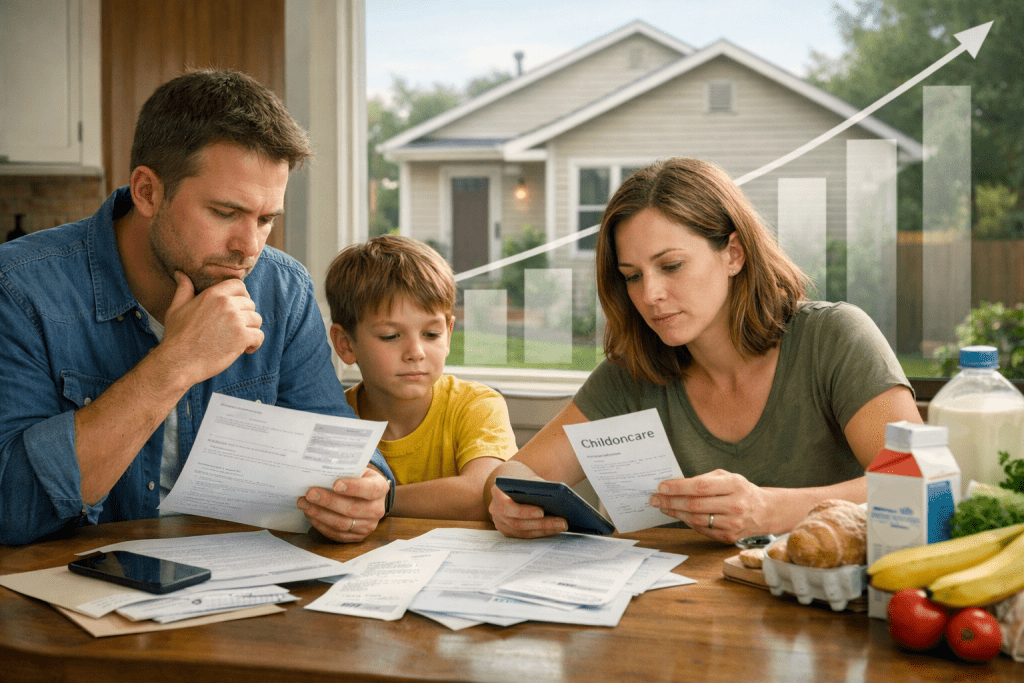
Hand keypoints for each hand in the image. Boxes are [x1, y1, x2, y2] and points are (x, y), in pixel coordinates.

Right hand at [160, 271, 263, 384]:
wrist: (177, 361)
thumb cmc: (176, 336)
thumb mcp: (176, 308)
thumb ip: (184, 289)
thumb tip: (180, 273)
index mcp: (213, 294)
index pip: (239, 285)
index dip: (241, 296)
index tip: (237, 309)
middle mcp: (227, 304)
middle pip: (250, 304)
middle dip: (245, 316)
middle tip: (235, 329)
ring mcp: (236, 321)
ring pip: (257, 320)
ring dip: (251, 330)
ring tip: (239, 339)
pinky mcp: (242, 337)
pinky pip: (259, 336)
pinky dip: (255, 344)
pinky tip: (245, 349)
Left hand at [297, 467, 389, 541]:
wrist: (367, 497)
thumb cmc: (358, 479)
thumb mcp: (358, 470)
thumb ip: (344, 471)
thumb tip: (320, 473)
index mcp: (380, 488)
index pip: (369, 489)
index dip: (353, 487)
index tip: (335, 484)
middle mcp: (377, 509)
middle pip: (352, 509)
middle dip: (328, 501)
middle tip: (310, 494)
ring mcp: (368, 526)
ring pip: (342, 524)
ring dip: (320, 514)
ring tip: (304, 504)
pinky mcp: (357, 537)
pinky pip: (336, 534)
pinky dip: (320, 524)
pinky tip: (310, 515)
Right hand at [488, 484, 568, 538]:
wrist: (512, 485)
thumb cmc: (521, 480)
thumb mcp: (527, 478)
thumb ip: (536, 486)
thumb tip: (556, 496)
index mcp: (496, 493)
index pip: (506, 506)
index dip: (523, 511)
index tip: (542, 512)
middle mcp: (495, 510)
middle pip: (517, 522)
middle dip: (541, 524)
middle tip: (562, 522)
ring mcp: (500, 522)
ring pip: (522, 532)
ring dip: (544, 530)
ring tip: (562, 525)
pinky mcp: (508, 531)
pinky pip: (524, 535)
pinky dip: (541, 532)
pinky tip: (555, 528)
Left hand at [648, 469, 769, 543]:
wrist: (764, 511)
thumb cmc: (741, 490)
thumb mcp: (727, 476)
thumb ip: (704, 479)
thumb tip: (676, 485)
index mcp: (735, 485)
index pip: (701, 486)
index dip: (679, 487)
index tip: (662, 486)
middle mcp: (735, 506)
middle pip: (695, 505)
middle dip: (671, 501)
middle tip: (655, 498)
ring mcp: (733, 524)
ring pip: (696, 519)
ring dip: (675, 513)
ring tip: (663, 506)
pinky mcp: (729, 537)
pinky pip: (702, 529)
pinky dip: (687, 522)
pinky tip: (678, 514)